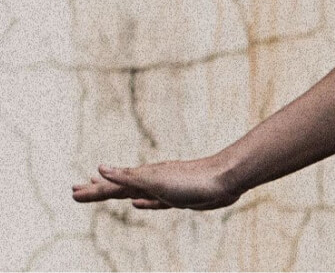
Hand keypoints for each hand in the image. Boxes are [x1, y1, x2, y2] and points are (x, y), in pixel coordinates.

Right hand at [71, 155, 242, 210]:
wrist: (225, 179)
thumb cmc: (191, 180)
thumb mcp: (155, 181)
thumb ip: (128, 177)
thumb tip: (99, 167)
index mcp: (143, 177)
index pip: (111, 186)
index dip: (92, 190)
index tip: (73, 191)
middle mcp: (151, 181)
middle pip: (118, 188)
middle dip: (97, 190)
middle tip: (76, 190)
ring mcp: (163, 189)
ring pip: (132, 192)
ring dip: (116, 193)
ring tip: (101, 190)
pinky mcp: (177, 198)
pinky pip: (153, 201)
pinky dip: (142, 202)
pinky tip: (137, 203)